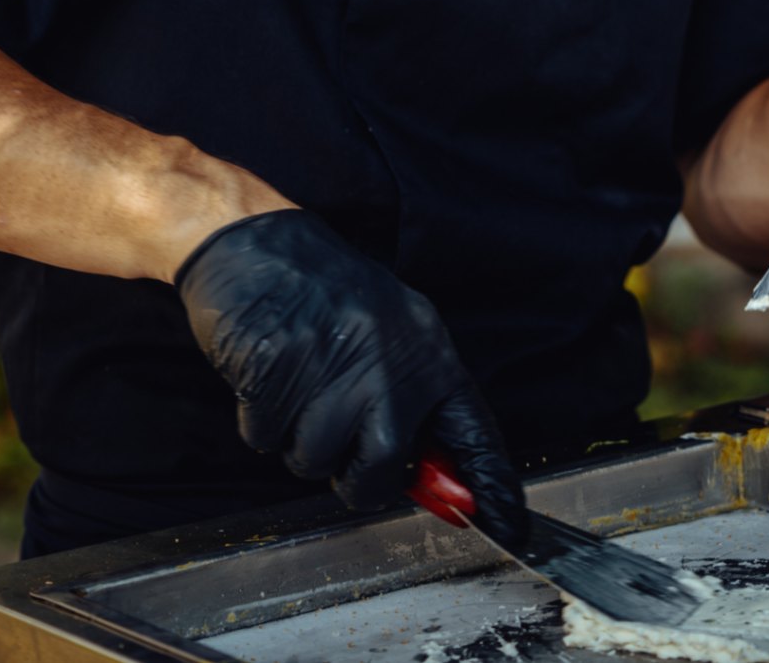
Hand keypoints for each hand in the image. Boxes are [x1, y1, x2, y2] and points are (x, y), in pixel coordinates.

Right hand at [175, 209, 526, 545]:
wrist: (256, 241)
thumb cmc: (324, 290)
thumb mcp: (389, 329)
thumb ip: (412, 394)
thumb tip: (433, 473)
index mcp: (423, 348)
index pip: (469, 428)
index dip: (490, 483)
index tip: (511, 527)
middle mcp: (386, 361)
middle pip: (379, 469)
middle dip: (351, 473)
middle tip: (335, 437)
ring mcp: (330, 366)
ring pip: (313, 460)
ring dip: (296, 437)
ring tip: (296, 383)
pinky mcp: (275, 371)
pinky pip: (264, 437)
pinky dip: (259, 418)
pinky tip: (267, 373)